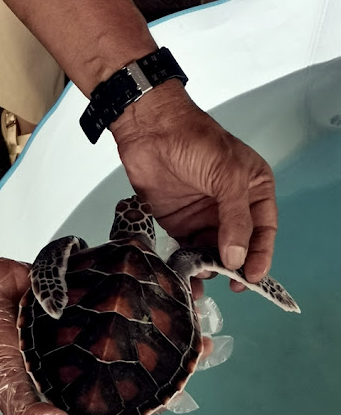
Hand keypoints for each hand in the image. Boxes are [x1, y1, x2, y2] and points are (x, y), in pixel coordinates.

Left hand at [111, 80, 276, 284]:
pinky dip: (188, 265)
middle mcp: (231, 207)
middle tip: (230, 285)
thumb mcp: (227, 175)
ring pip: (213, 252)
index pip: (264, 230)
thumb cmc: (195, 141)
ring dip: (210, 268)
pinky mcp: (178, 223)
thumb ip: (234, 218)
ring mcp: (204, 216)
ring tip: (203, 277)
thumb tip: (237, 258)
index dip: (260, 255)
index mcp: (253, 190)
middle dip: (235, 266)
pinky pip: (187, 250)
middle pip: (239, 246)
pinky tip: (186, 278)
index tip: (252, 277)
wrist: (150, 129)